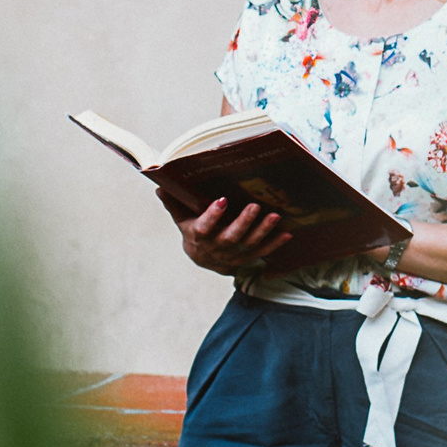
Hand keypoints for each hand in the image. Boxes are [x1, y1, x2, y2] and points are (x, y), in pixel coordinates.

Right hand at [168, 194, 291, 274]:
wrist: (204, 260)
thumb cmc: (194, 231)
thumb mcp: (181, 219)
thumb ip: (174, 203)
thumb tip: (159, 187)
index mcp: (200, 236)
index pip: (204, 227)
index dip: (212, 216)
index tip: (221, 200)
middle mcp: (218, 247)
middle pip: (231, 237)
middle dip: (244, 222)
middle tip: (255, 206)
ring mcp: (234, 254)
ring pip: (250, 244)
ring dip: (263, 231)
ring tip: (275, 215)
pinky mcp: (248, 257)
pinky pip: (263, 252)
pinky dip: (275, 244)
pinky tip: (287, 233)